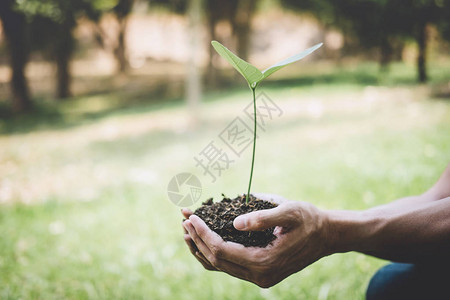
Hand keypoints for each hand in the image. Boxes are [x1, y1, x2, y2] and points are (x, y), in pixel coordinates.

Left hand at [182, 193, 331, 287]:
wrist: (326, 235)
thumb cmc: (308, 219)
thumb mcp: (289, 211)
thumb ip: (263, 217)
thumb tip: (236, 223)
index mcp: (264, 262)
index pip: (221, 250)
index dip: (203, 233)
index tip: (191, 216)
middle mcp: (259, 276)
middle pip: (216, 260)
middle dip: (197, 238)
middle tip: (183, 217)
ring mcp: (259, 277)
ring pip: (220, 266)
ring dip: (201, 247)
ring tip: (187, 228)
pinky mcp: (259, 273)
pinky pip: (229, 266)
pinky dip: (213, 253)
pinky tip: (203, 239)